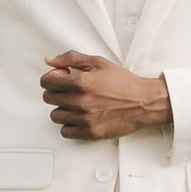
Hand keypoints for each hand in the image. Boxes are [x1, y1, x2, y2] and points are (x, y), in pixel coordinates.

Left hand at [39, 51, 173, 139]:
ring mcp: (85, 119)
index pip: (46, 82)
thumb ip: (71, 59)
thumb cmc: (123, 82)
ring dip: (62, 109)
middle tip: (68, 90)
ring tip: (75, 104)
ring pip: (55, 116)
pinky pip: (65, 132)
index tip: (60, 78)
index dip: (51, 78)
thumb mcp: (98, 62)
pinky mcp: (91, 133)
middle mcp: (81, 102)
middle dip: (56, 92)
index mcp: (81, 82)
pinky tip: (78, 117)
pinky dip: (69, 125)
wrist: (144, 102)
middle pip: (49, 98)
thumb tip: (49, 61)